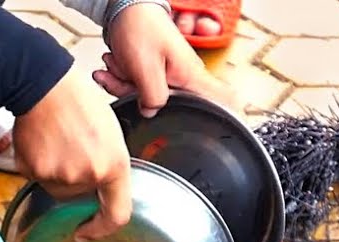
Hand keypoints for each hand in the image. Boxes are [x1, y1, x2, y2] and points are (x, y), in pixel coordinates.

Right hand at [12, 67, 132, 241]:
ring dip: (57, 173)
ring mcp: (59, 175)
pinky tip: (41, 142)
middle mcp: (88, 175)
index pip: (117, 214)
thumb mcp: (111, 132)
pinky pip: (37, 178)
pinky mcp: (34, 171)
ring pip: (57, 188)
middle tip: (72, 149)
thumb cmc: (78, 100)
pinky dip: (38, 165)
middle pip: (80, 196)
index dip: (102, 229)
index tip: (89, 232)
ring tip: (57, 141)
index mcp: (114, 165)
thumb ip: (109, 164)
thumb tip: (100, 185)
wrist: (44, 84)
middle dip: (77, 181)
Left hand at [98, 3, 242, 115]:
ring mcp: (167, 76)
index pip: (223, 100)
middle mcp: (182, 77)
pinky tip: (112, 65)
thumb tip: (152, 114)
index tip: (220, 131)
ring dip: (124, 83)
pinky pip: (135, 87)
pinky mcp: (152, 73)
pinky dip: (120, 77)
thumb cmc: (140, 27)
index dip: (227, 117)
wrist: (124, 8)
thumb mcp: (145, 68)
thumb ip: (153, 98)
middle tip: (127, 78)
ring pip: (146, 97)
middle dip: (140, 95)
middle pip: (167, 105)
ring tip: (116, 63)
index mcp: (189, 76)